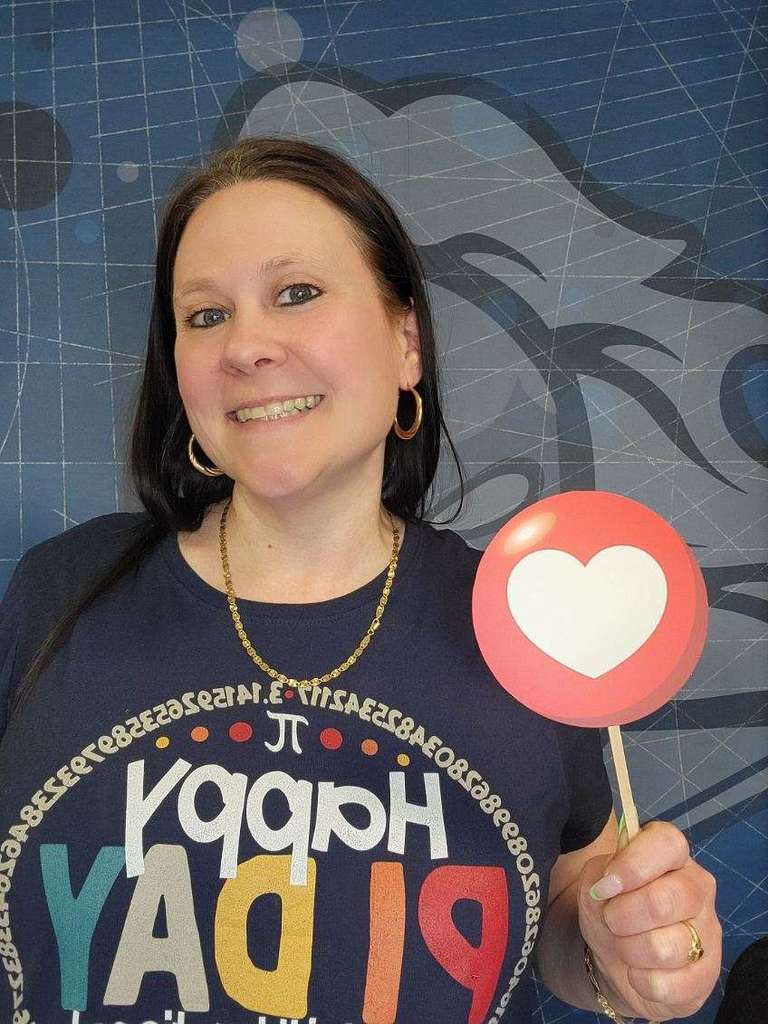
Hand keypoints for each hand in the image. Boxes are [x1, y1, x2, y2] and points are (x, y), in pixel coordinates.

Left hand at [577, 820, 721, 1020]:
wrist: (614, 957)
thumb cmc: (609, 907)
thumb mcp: (594, 882)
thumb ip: (601, 873)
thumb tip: (610, 884)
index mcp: (672, 856)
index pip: (668, 844)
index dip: (634, 864)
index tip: (607, 885)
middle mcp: (697, 889)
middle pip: (664, 901)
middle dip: (623, 916)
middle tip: (611, 920)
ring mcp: (707, 933)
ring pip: (667, 948)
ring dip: (630, 951)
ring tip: (624, 946)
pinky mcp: (705, 976)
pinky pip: (668, 985)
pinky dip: (641, 981)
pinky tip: (639, 972)